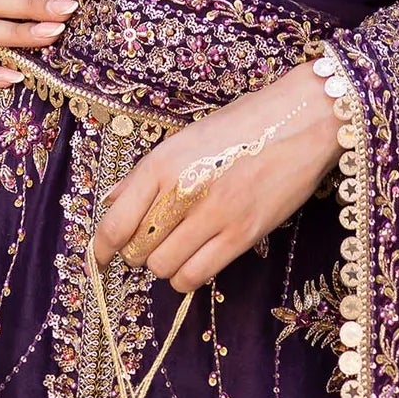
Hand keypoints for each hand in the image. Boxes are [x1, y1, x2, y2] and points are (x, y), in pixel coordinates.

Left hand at [91, 60, 343, 292]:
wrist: (299, 120)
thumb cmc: (241, 125)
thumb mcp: (185, 138)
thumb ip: (146, 173)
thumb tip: (112, 201)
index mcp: (163, 162)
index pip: (115, 222)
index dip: (100, 248)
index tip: (99, 258)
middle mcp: (182, 190)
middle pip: (137, 249)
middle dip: (137, 252)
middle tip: (150, 242)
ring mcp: (213, 215)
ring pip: (163, 268)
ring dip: (163, 265)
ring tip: (176, 248)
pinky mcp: (242, 235)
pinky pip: (196, 276)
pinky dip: (187, 276)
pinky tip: (195, 259)